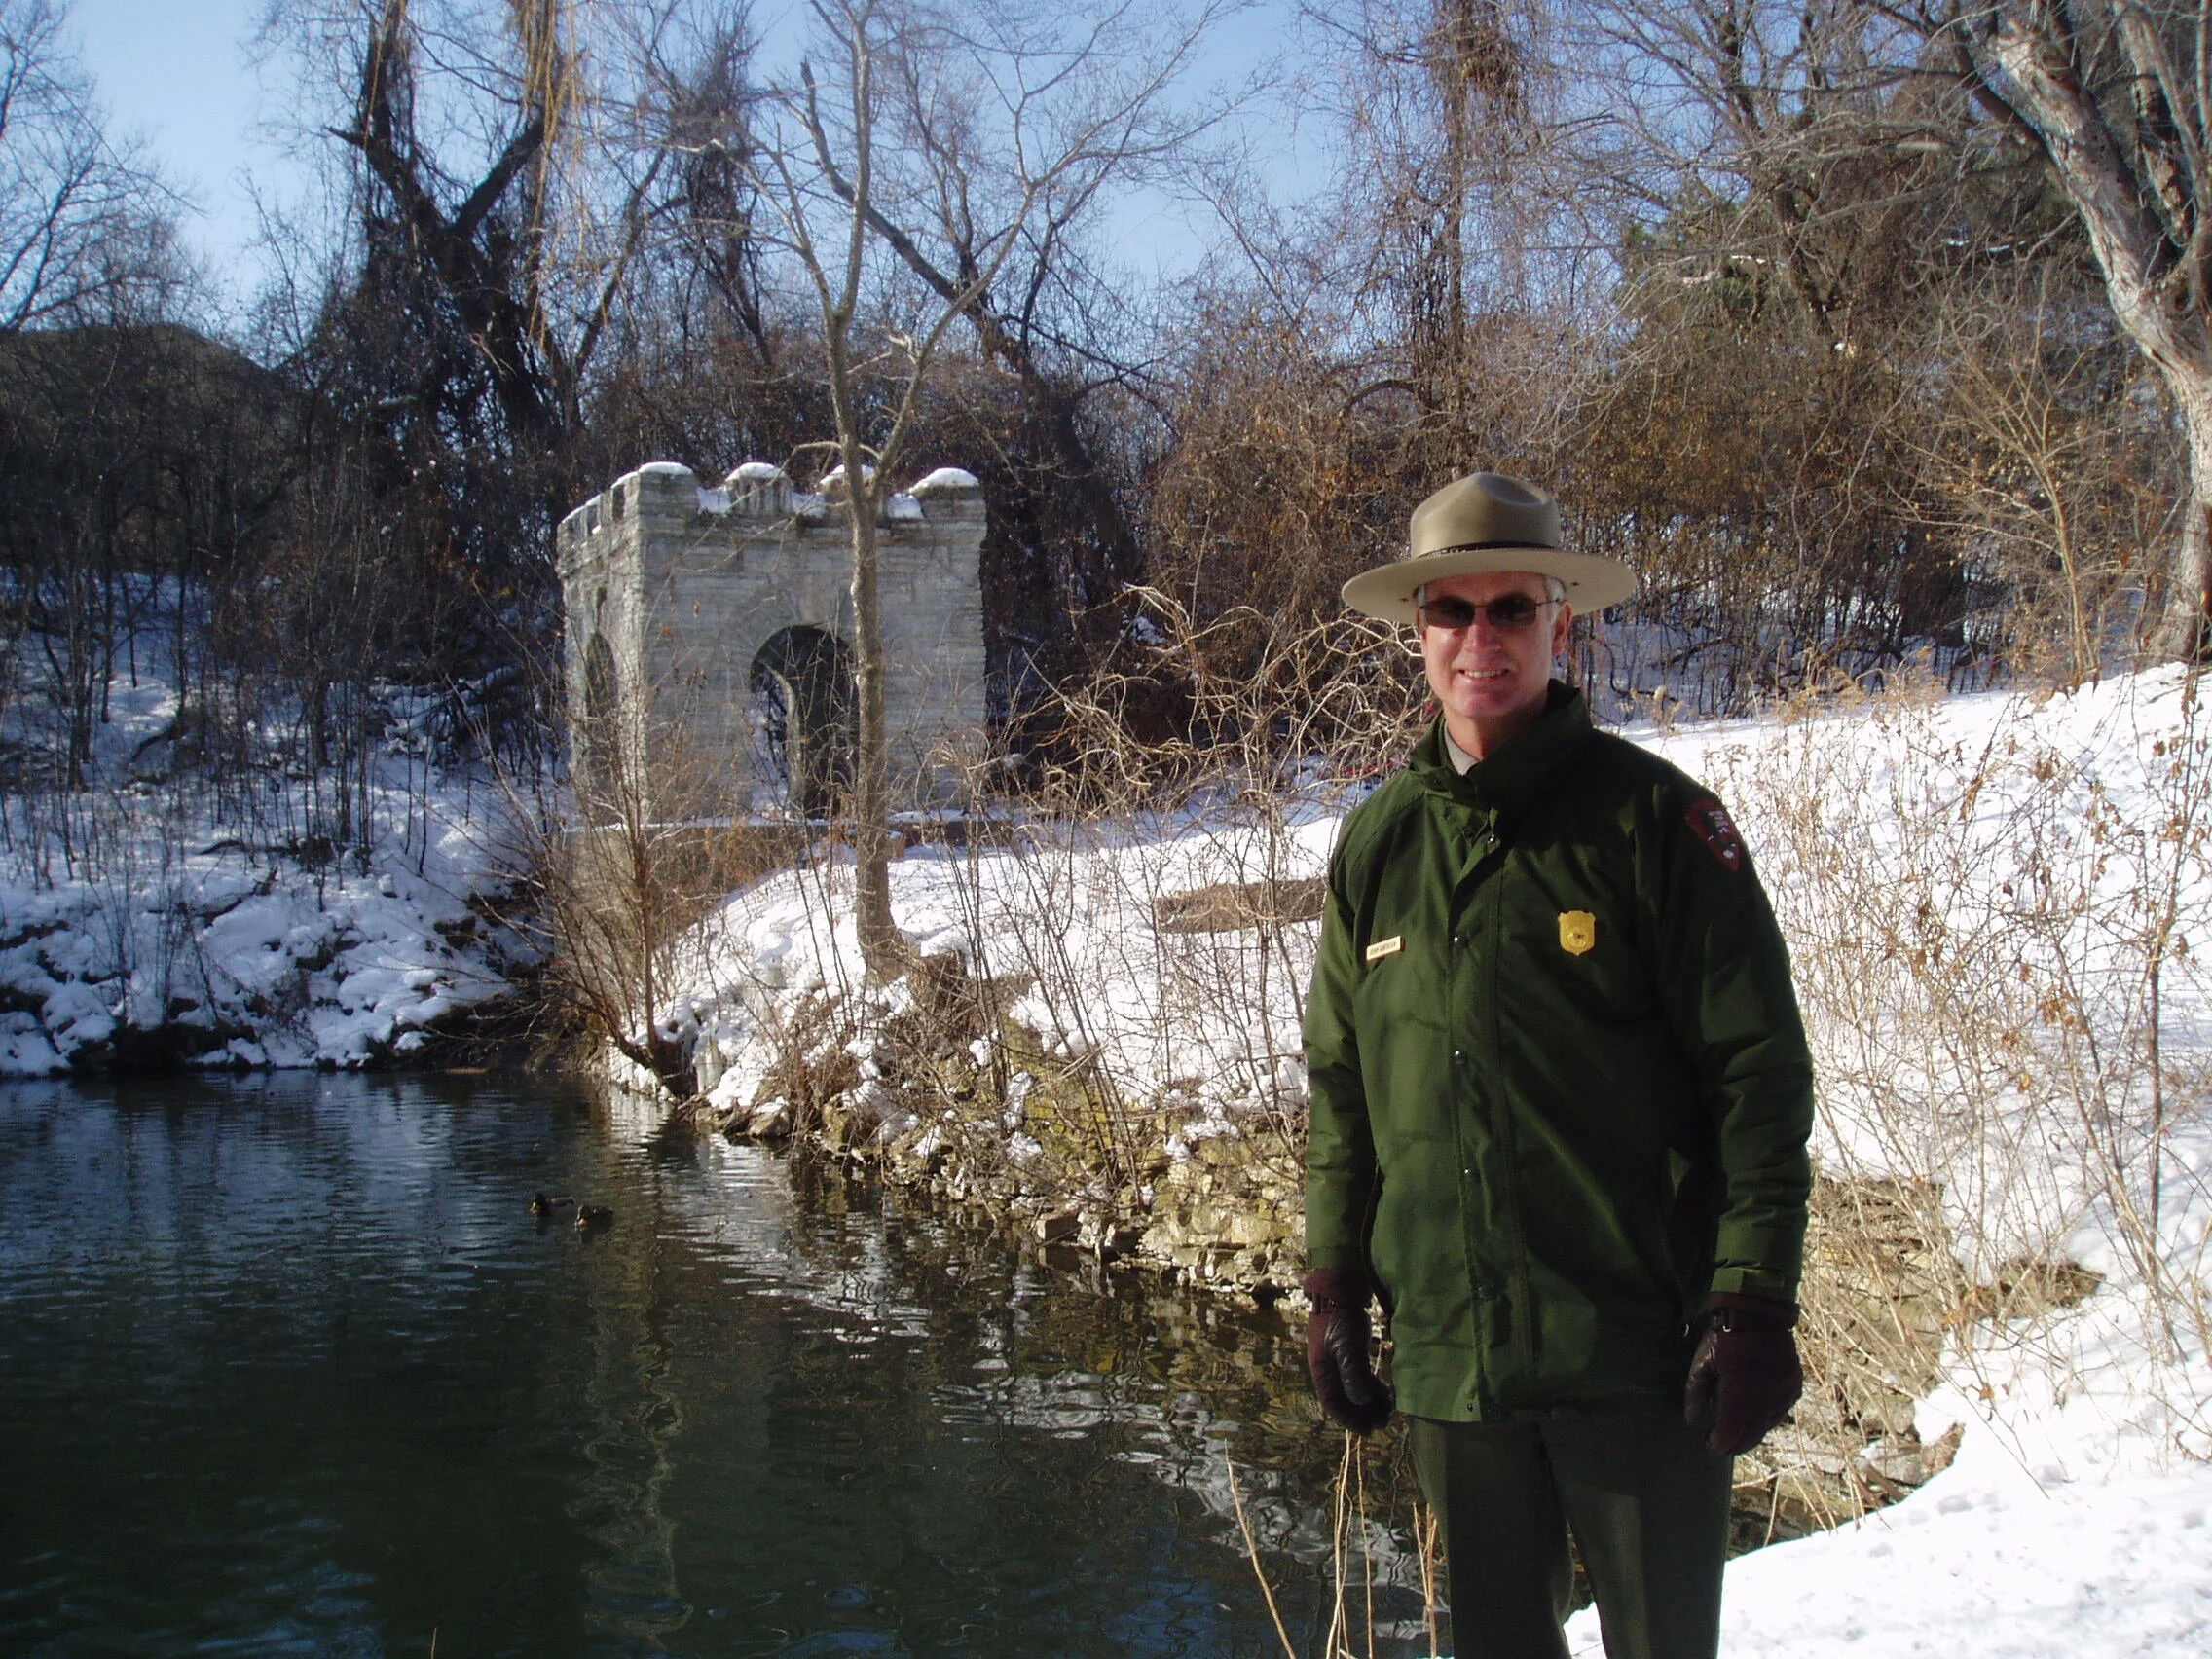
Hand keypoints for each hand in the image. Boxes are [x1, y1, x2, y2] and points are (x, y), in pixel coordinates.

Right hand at [1303, 1269, 1393, 1435]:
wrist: (1340, 1291)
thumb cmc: (1340, 1318)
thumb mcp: (1346, 1347)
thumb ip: (1352, 1374)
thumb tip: (1360, 1401)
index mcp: (1322, 1371)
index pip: (1333, 1404)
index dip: (1350, 1420)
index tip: (1368, 1431)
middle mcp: (1328, 1369)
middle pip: (1345, 1399)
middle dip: (1362, 1413)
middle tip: (1383, 1423)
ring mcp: (1338, 1360)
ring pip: (1354, 1389)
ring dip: (1369, 1402)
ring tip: (1388, 1411)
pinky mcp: (1350, 1351)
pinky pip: (1360, 1376)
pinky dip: (1372, 1386)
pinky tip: (1386, 1393)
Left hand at [1684, 1292, 1802, 1455]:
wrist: (1759, 1311)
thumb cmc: (1725, 1335)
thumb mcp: (1703, 1362)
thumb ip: (1695, 1394)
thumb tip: (1692, 1421)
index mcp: (1740, 1395)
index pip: (1730, 1433)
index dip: (1719, 1444)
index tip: (1709, 1447)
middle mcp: (1765, 1400)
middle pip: (1751, 1435)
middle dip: (1735, 1444)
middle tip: (1721, 1446)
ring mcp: (1783, 1394)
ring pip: (1767, 1426)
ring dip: (1751, 1432)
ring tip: (1736, 1433)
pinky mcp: (1794, 1387)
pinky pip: (1781, 1412)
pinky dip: (1767, 1418)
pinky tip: (1755, 1416)